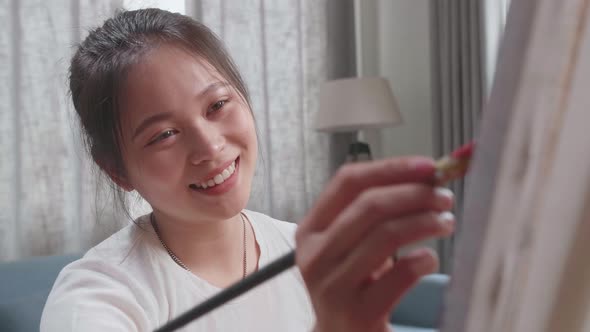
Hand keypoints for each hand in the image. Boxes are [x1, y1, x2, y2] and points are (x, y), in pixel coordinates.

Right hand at [295, 157, 454, 331]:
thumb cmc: (352, 283)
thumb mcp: (352, 244)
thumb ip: (376, 212)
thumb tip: (426, 176)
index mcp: (311, 230)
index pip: (348, 182)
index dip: (390, 168)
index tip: (427, 166)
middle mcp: (315, 255)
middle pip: (369, 205)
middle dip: (415, 194)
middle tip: (444, 196)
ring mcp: (333, 286)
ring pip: (385, 235)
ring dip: (425, 222)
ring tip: (446, 222)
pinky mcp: (358, 314)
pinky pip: (400, 276)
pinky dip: (423, 261)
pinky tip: (431, 259)